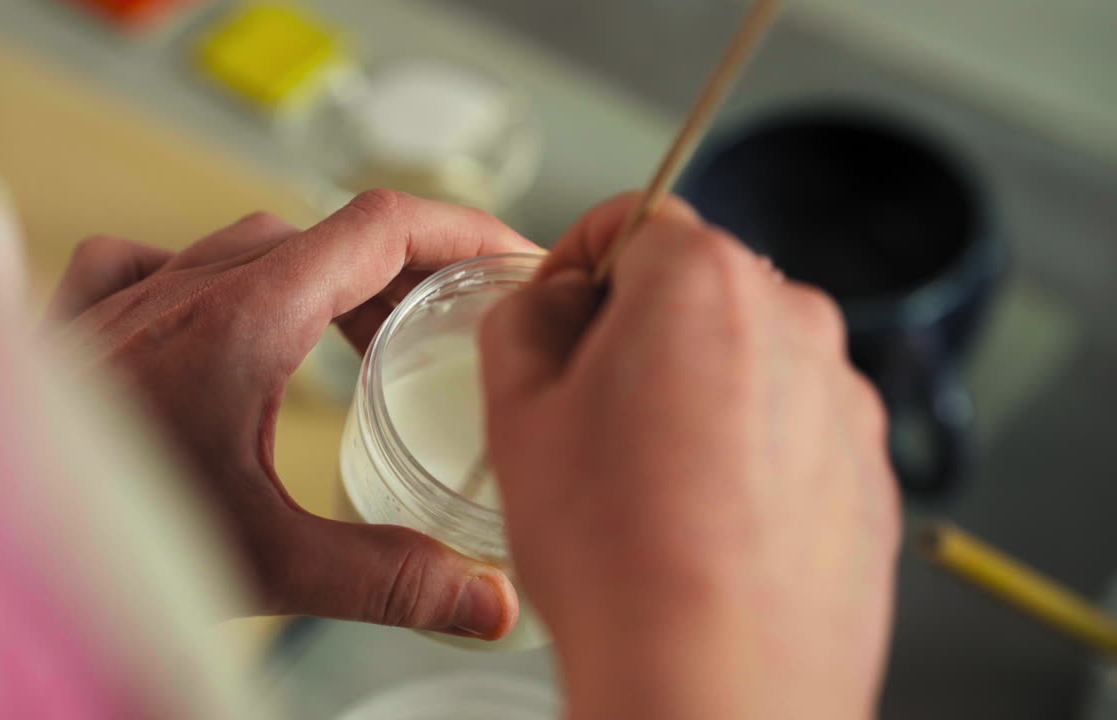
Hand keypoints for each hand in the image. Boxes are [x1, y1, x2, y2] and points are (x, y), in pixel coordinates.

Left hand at [50, 190, 537, 639]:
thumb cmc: (99, 536)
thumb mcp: (264, 561)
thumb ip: (389, 578)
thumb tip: (489, 600)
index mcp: (244, 315)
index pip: (381, 226)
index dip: (461, 232)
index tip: (511, 260)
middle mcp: (186, 283)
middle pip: (327, 238)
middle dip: (406, 273)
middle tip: (452, 325)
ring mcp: (129, 293)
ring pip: (252, 247)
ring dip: (322, 275)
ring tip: (364, 331)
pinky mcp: (83, 317)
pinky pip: (162, 259)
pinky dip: (219, 274)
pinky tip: (223, 312)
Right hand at [480, 194, 899, 718]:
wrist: (716, 684)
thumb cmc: (619, 554)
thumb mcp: (518, 412)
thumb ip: (525, 316)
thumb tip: (553, 300)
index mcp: (704, 284)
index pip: (637, 217)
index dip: (581, 256)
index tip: (562, 304)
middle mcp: (795, 323)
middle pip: (699, 287)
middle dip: (640, 328)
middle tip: (591, 409)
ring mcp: (843, 400)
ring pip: (748, 359)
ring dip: (696, 390)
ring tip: (649, 480)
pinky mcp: (868, 470)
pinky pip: (791, 427)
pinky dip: (747, 448)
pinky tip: (704, 516)